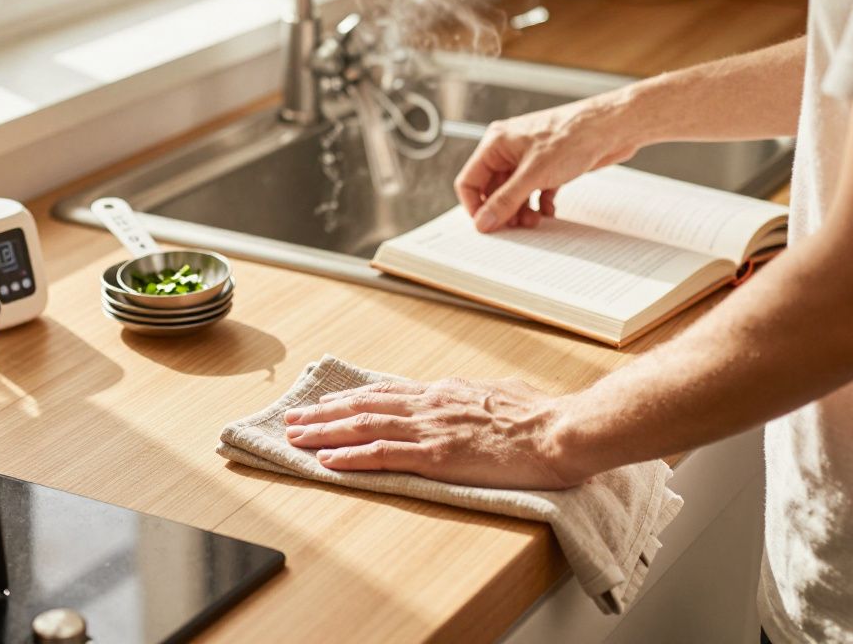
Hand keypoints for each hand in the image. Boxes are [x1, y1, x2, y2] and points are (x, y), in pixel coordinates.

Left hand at [284, 377, 581, 490]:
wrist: (558, 431)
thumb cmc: (540, 418)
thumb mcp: (501, 397)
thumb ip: (477, 399)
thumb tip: (473, 399)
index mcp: (444, 392)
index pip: (387, 392)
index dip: (352, 397)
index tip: (328, 401)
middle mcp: (429, 405)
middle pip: (364, 405)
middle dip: (325, 413)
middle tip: (294, 418)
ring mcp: (430, 430)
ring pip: (363, 426)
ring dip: (325, 432)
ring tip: (296, 437)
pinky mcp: (436, 457)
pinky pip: (383, 455)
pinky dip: (351, 457)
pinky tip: (328, 461)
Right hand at [454, 91, 640, 232]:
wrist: (612, 127)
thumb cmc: (573, 136)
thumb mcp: (533, 175)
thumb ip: (505, 201)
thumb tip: (483, 222)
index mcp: (496, 143)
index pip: (470, 180)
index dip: (475, 206)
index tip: (487, 226)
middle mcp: (509, 149)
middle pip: (492, 189)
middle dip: (502, 210)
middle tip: (515, 227)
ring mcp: (529, 157)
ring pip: (514, 192)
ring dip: (521, 210)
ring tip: (533, 220)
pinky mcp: (548, 165)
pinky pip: (534, 190)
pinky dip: (539, 203)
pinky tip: (548, 210)